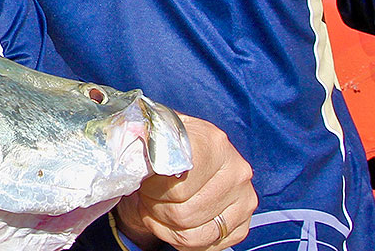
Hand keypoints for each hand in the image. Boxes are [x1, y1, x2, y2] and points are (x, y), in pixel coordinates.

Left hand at [114, 115, 255, 250]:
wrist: (180, 153)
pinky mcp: (243, 222)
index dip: (155, 190)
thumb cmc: (164, 148)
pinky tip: (174, 221)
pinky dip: (182, 240)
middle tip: (148, 197)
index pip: (179, 186)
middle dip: (156, 209)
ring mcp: (244, 198)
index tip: (145, 183)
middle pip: (184, 213)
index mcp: (213, 143)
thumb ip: (141, 139)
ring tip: (157, 209)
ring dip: (165, 227)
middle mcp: (236, 170)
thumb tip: (131, 143)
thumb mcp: (150, 135)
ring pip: (193, 234)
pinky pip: (207, 246)